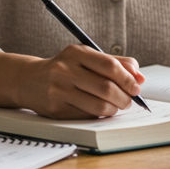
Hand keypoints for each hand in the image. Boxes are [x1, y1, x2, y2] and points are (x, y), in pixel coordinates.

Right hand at [19, 44, 145, 118]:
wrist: (29, 79)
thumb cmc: (64, 68)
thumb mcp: (85, 57)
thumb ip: (114, 63)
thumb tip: (140, 76)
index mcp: (75, 53)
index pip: (110, 66)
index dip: (128, 79)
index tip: (137, 87)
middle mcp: (65, 70)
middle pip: (106, 88)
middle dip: (125, 98)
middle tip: (129, 101)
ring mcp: (59, 90)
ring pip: (98, 105)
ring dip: (114, 109)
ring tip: (116, 106)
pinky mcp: (56, 109)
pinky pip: (86, 116)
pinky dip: (100, 115)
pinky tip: (100, 110)